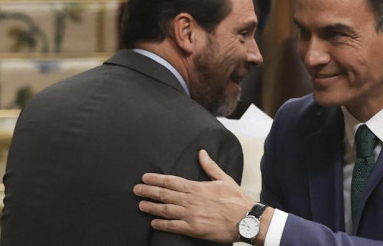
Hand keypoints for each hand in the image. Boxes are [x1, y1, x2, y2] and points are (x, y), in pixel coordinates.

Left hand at [134, 150, 254, 242]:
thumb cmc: (236, 200)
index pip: (172, 182)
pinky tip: (153, 223)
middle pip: (165, 195)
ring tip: (141, 205)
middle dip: (149, 191)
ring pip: (165, 210)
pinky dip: (161, 224)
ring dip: (151, 207)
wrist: (245, 219)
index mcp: (197, 188)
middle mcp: (191, 201)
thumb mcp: (224, 179)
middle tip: (136, 189)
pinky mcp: (193, 229)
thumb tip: (202, 153)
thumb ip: (210, 167)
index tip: (145, 177)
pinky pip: (173, 226)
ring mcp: (190, 215)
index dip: (157, 179)